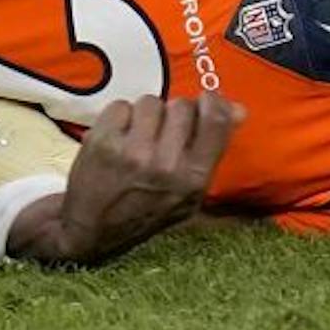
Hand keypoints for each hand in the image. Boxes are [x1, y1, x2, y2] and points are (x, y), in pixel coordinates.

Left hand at [17, 93, 245, 263]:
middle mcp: (166, 164)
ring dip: (144, 116)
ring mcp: (133, 151)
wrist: (90, 228)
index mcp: (194, 178)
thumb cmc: (145, 209)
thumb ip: (214, 150)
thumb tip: (239, 108)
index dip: (212, 102)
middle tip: (161, 134)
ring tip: (137, 139)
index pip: (215, 119)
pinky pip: (120, 106)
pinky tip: (116, 140)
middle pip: (181, 106)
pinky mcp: (103, 141)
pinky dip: (118, 118)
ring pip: (150, 102)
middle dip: (172, 114)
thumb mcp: (189, 192)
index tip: (204, 101)